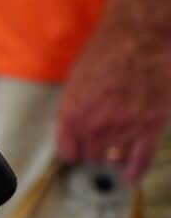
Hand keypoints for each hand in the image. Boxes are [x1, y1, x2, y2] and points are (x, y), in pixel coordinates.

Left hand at [56, 24, 170, 182]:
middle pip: (90, 158)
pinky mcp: (150, 127)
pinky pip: (141, 160)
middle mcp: (95, 128)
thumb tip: (74, 129)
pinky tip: (130, 178)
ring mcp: (123, 130)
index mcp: (71, 116)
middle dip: (92, 152)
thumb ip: (74, 110)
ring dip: (112, 157)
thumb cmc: (105, 53)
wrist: (140, 39)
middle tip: (97, 146)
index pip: (67, 153)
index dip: (72, 152)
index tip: (75, 151)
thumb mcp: (75, 83)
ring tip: (113, 152)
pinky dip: (135, 171)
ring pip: (113, 160)